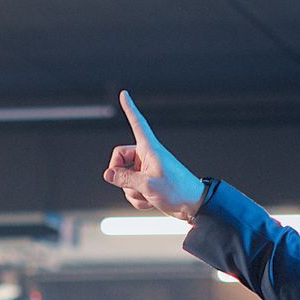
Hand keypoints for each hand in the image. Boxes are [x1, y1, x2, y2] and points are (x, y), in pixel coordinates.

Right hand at [103, 91, 207, 220]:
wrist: (191, 206)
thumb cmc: (177, 191)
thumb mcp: (148, 185)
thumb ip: (125, 179)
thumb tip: (108, 174)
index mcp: (150, 149)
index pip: (137, 124)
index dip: (130, 109)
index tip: (124, 94)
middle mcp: (146, 157)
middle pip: (119, 159)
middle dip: (120, 175)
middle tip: (130, 185)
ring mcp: (145, 170)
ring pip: (123, 178)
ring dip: (131, 191)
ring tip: (147, 195)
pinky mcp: (146, 183)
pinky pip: (130, 189)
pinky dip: (136, 198)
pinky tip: (149, 201)